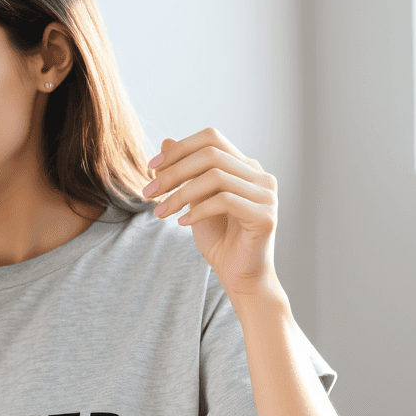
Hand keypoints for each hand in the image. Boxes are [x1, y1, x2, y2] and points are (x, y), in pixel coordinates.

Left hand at [143, 127, 279, 298]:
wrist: (240, 277)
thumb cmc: (219, 239)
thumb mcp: (193, 201)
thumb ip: (184, 172)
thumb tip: (165, 140)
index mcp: (245, 167)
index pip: (211, 138)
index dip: (179, 148)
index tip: (151, 168)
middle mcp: (260, 175)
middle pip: (211, 154)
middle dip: (173, 172)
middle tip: (149, 192)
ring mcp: (267, 194)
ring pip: (216, 176)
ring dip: (181, 193)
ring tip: (161, 212)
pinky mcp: (266, 215)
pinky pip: (225, 201)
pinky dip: (198, 210)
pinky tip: (183, 223)